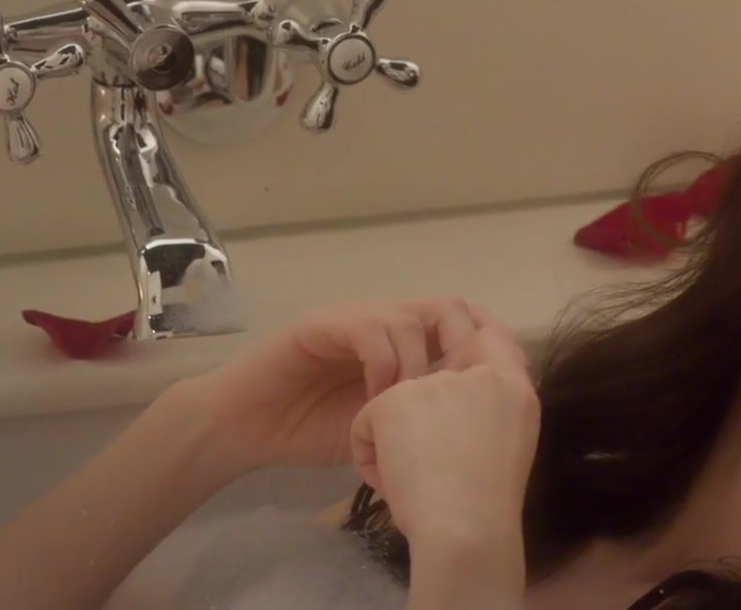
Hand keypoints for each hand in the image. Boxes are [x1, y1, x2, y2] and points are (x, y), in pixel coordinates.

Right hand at [178, 297, 478, 475]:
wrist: (246, 429)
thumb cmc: (311, 430)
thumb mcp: (382, 426)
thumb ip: (418, 414)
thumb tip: (474, 424)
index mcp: (404, 344)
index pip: (462, 326)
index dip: (483, 351)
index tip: (494, 393)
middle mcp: (384, 321)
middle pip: (448, 310)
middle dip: (461, 349)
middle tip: (457, 396)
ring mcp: (352, 318)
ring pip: (410, 318)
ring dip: (416, 367)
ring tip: (406, 409)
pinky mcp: (320, 324)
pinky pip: (368, 329)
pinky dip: (382, 366)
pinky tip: (374, 403)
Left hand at [349, 302, 539, 544]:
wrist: (465, 529)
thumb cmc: (491, 505)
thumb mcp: (511, 443)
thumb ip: (493, 410)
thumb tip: (462, 406)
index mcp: (513, 385)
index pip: (490, 338)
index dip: (467, 349)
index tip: (454, 378)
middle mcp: (477, 372)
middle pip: (437, 372)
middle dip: (423, 409)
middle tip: (429, 458)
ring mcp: (433, 382)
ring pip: (399, 403)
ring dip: (399, 439)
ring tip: (415, 481)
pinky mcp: (392, 400)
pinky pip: (366, 424)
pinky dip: (370, 457)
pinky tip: (391, 482)